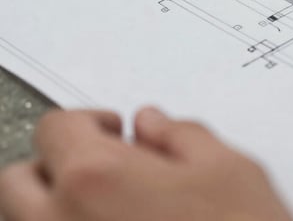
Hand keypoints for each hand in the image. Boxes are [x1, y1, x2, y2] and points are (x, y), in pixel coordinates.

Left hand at [0, 108, 292, 220]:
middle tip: (107, 170)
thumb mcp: (231, 169)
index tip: (115, 131)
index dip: (89, 122)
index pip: (56, 128)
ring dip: (59, 208)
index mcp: (96, 178)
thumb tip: (152, 124)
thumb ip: (182, 135)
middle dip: (60, 167)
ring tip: (115, 210)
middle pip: (20, 181)